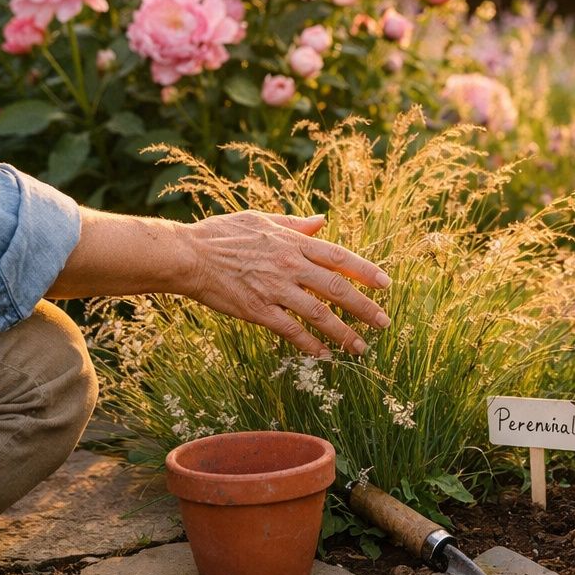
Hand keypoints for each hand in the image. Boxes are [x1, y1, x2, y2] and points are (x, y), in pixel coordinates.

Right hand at [179, 211, 390, 357]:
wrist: (188, 255)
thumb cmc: (221, 234)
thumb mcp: (261, 220)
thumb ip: (295, 224)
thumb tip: (322, 221)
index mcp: (292, 242)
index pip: (339, 257)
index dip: (366, 272)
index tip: (386, 284)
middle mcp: (289, 266)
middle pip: (336, 288)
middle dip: (364, 307)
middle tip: (384, 322)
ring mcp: (274, 290)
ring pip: (319, 314)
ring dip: (343, 332)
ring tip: (361, 346)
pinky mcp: (258, 311)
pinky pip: (290, 331)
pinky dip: (309, 344)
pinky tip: (323, 354)